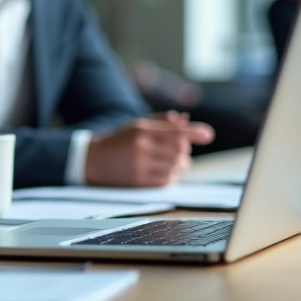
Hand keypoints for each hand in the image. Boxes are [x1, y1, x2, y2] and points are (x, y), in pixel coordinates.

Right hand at [84, 111, 213, 186]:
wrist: (91, 160)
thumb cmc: (118, 140)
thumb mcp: (136, 125)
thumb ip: (161, 121)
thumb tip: (185, 119)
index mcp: (141, 129)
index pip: (175, 130)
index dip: (194, 132)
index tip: (209, 135)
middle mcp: (141, 146)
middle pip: (179, 150)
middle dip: (184, 151)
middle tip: (180, 151)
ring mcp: (139, 164)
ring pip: (176, 166)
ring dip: (180, 165)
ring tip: (171, 162)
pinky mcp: (138, 181)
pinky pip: (167, 180)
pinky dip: (171, 176)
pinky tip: (164, 172)